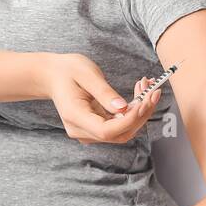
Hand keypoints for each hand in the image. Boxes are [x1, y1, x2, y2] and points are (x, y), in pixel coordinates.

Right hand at [38, 53, 162, 144]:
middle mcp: (80, 130)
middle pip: (118, 134)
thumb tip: (124, 109)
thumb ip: (104, 93)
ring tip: (146, 88)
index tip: (145, 101)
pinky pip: (118, 126)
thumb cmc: (67, 71)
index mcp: (74, 117)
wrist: (52, 75)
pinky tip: (139, 94)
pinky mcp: (95, 127)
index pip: (106, 131)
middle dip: (140, 115)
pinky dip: (133, 112)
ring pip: (122, 132)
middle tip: (153, 91)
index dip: (129, 120)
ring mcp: (87, 132)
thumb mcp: (86, 74)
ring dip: (139, 113)